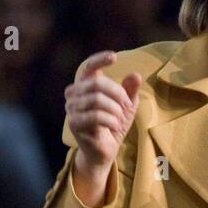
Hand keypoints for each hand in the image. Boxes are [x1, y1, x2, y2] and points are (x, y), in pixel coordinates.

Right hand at [65, 51, 141, 177]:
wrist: (104, 151)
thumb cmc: (113, 124)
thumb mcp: (127, 106)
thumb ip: (130, 90)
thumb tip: (135, 75)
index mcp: (84, 85)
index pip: (88, 67)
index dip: (99, 59)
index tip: (114, 57)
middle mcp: (73, 94)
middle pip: (97, 83)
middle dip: (118, 94)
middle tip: (127, 106)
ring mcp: (71, 109)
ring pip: (97, 99)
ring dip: (115, 109)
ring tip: (120, 118)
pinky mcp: (74, 123)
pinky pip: (95, 116)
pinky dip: (111, 120)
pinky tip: (115, 126)